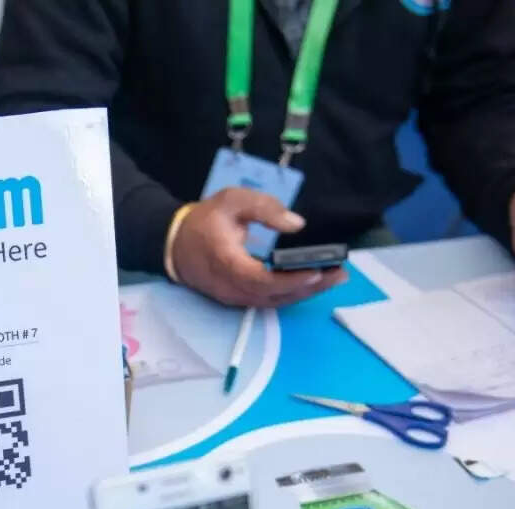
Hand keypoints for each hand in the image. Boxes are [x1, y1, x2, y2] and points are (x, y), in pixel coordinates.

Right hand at [170, 188, 347, 306]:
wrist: (175, 244)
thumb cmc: (205, 220)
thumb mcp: (231, 200)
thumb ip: (263, 208)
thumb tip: (296, 224)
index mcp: (227, 262)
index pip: (261, 279)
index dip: (290, 279)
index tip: (316, 270)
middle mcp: (231, 286)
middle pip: (274, 296)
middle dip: (309, 287)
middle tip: (339, 273)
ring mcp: (234, 296)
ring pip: (273, 302)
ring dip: (305, 292)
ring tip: (333, 278)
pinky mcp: (237, 299)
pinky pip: (268, 301)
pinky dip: (292, 294)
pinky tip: (311, 284)